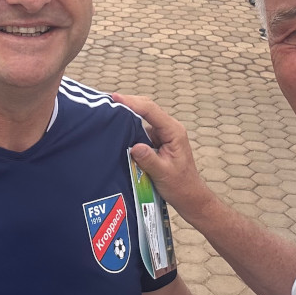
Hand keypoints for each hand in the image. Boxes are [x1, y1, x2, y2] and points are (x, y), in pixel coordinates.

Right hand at [115, 93, 217, 221]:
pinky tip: (117, 127)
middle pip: (147, 108)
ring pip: (143, 117)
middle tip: (106, 102)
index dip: (132, 103)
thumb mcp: (163, 174)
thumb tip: (134, 146)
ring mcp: (163, 134)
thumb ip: (149, 159)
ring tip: (108, 111)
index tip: (114, 98)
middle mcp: (169, 128)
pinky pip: (141, 128)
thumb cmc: (180, 186)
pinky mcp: (157, 141)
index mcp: (173, 132)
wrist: (189, 196)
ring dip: (127, 113)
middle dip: (128, 103)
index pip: (151, 111)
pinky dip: (129, 125)